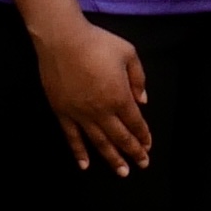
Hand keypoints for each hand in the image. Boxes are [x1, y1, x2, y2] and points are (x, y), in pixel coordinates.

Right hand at [41, 12, 153, 173]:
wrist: (62, 39)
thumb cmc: (97, 42)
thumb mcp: (128, 53)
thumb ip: (138, 78)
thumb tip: (143, 102)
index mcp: (119, 97)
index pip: (135, 123)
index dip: (143, 136)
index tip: (148, 146)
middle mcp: (101, 111)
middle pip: (120, 137)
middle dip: (133, 152)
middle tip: (142, 165)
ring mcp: (80, 114)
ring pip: (99, 142)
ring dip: (111, 158)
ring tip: (122, 172)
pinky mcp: (63, 112)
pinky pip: (72, 137)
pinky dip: (79, 152)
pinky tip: (85, 165)